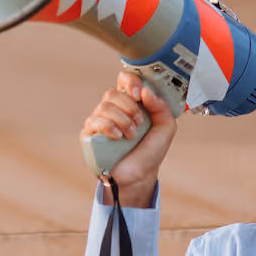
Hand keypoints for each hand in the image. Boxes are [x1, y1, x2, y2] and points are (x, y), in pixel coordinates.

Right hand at [80, 71, 177, 205]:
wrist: (140, 176)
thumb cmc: (150, 151)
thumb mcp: (166, 127)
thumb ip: (161, 107)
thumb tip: (146, 91)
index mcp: (130, 103)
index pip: (124, 80)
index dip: (130, 81)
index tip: (139, 93)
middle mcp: (113, 109)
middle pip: (113, 93)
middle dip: (130, 107)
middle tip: (139, 122)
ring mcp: (99, 121)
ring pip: (105, 107)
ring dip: (123, 120)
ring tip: (131, 135)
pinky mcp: (89, 134)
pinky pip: (95, 121)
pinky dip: (110, 127)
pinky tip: (118, 137)